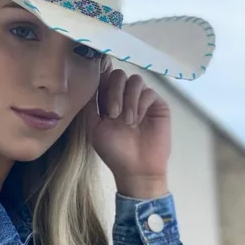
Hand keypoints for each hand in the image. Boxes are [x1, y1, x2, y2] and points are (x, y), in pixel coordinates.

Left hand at [87, 64, 170, 198]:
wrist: (136, 168)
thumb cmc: (114, 151)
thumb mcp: (94, 128)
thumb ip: (90, 107)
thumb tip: (86, 84)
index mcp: (108, 102)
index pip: (104, 80)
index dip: (101, 76)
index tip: (98, 80)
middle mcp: (124, 97)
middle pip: (119, 75)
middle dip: (114, 91)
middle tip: (113, 114)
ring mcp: (141, 100)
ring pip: (135, 80)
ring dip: (128, 99)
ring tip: (127, 121)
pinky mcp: (157, 105)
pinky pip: (149, 92)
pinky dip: (141, 104)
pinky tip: (137, 120)